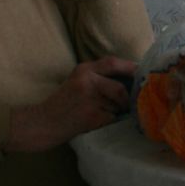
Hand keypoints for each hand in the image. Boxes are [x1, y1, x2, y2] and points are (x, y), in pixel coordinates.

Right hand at [7, 57, 134, 151]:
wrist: (42, 123)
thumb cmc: (63, 104)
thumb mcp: (77, 82)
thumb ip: (98, 77)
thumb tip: (132, 80)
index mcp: (83, 69)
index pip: (113, 63)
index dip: (130, 68)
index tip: (142, 75)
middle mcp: (86, 80)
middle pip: (120, 88)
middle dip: (126, 100)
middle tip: (126, 107)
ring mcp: (88, 98)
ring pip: (117, 105)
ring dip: (114, 112)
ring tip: (100, 115)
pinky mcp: (90, 115)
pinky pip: (111, 118)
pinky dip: (108, 122)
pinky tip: (95, 123)